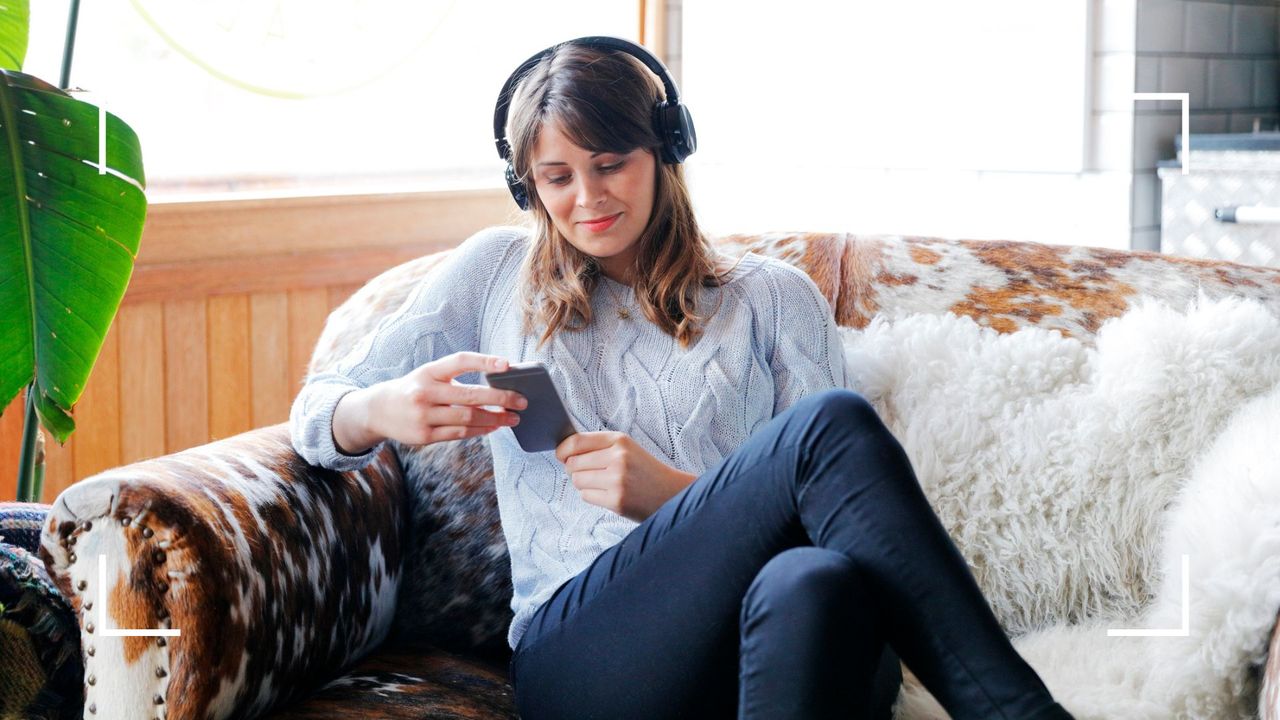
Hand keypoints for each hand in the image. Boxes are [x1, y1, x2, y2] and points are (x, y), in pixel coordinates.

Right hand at [364, 351, 527, 446]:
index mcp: (429, 372)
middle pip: (471, 396)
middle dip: (501, 399)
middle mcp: (425, 392)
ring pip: (468, 418)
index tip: (507, 364)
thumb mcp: (429, 376)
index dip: (484, 361)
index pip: (460, 361)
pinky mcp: (424, 436)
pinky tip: (493, 427)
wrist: (379, 411)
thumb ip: (456, 379)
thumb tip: (496, 387)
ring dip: (495, 418)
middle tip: (522, 401)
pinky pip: (459, 434)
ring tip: (512, 418)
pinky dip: (480, 431)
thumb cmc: (415, 389)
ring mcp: (423, 416)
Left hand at [555, 431, 695, 521]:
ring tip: (602, 484)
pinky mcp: (616, 500)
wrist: (671, 492)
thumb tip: (563, 453)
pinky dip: (592, 496)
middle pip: (573, 463)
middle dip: (575, 470)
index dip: (562, 450)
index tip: (560, 455)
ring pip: (578, 480)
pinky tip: (608, 494)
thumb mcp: (626, 449)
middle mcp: (618, 457)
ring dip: (584, 484)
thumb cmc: (644, 470)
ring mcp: (617, 480)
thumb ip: (598, 446)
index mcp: (619, 440)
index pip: (577, 441)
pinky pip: (586, 496)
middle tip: (590, 473)